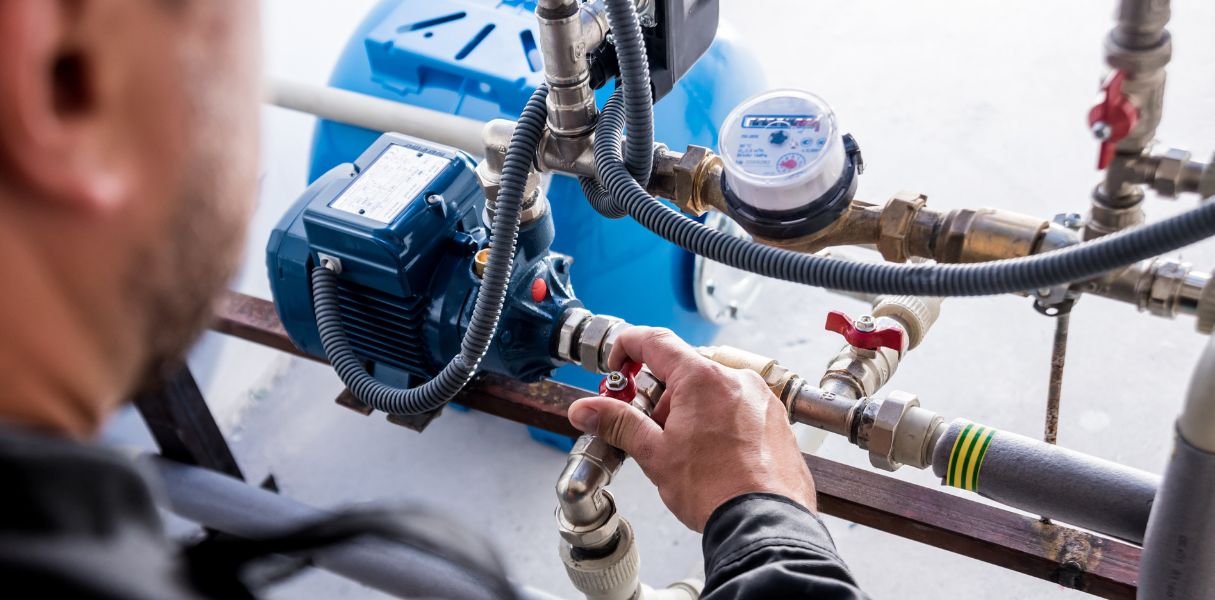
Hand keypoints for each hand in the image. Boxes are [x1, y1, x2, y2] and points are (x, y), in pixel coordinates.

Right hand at [567, 327, 816, 531]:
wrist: (763, 522)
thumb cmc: (715, 489)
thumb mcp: (654, 453)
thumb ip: (618, 423)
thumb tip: (586, 409)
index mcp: (703, 378)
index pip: (655, 341)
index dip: (627, 347)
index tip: (617, 366)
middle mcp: (737, 379)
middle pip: (685, 369)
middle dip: (659, 394)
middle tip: (648, 426)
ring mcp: (760, 398)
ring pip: (713, 389)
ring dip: (690, 409)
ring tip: (684, 450)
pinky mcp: (776, 419)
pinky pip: (739, 405)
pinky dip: (719, 419)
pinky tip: (712, 454)